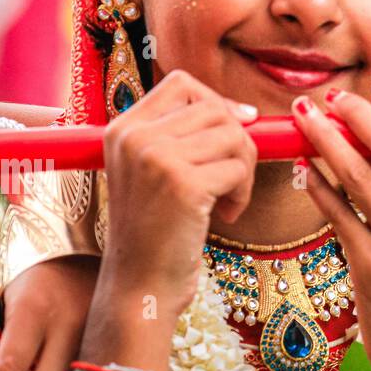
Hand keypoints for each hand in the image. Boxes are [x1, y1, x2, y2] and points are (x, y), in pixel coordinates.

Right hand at [99, 70, 258, 324]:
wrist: (140, 286)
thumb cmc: (157, 229)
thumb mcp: (155, 170)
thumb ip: (185, 134)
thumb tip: (247, 112)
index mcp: (122, 129)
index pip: (181, 83)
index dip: (217, 101)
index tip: (236, 128)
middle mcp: (134, 137)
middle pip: (216, 110)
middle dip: (237, 143)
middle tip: (230, 179)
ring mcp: (156, 158)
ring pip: (234, 136)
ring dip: (243, 169)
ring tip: (227, 198)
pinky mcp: (183, 184)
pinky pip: (239, 168)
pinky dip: (243, 192)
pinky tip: (226, 214)